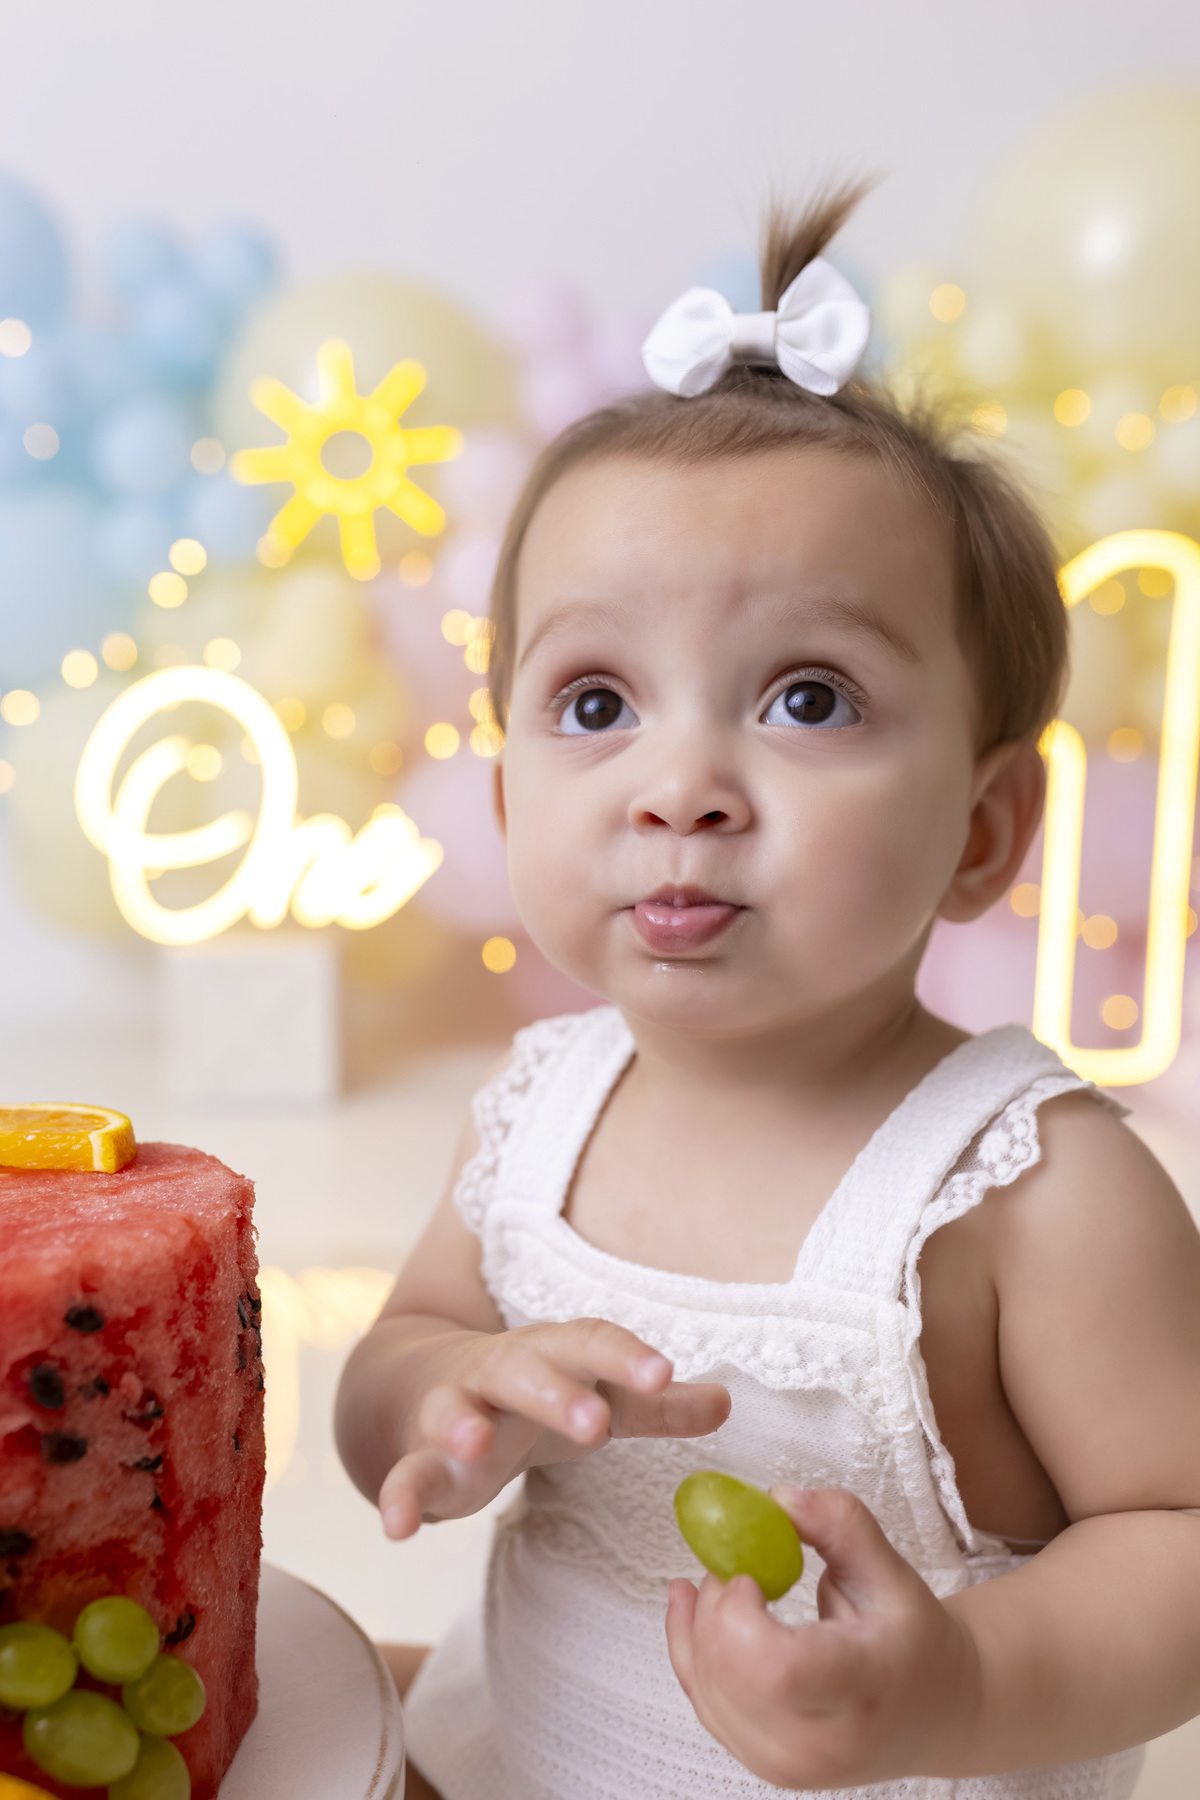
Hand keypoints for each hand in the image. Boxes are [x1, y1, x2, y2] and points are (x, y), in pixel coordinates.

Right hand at [379, 1317, 729, 1539]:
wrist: (422, 1385)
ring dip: (460, 1423)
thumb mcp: (592, 1393)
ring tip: (472, 1443)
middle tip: (594, 1422)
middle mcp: (501, 1372)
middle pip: (525, 1371)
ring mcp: (454, 1412)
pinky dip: (399, 1496)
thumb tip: (726, 1403)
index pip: (592, 1342)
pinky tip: (400, 1527)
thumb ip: (654, 1405)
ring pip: (454, 1410)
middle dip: (556, 1392)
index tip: (664, 1373)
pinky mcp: (418, 1458)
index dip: (626, 1357)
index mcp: (553, 1353)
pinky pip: (405, 1474)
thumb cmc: (529, 1393)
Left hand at [665, 1487, 980, 1788]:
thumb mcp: (893, 1570)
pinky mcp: (758, 1761)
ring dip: (699, 1619)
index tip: (752, 1571)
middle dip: (717, 1602)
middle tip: (745, 1564)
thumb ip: (839, 1524)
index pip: (776, 1670)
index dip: (739, 1613)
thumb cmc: (915, 1642)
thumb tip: (777, 1499)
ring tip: (731, 1580)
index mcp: (862, 1689)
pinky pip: (700, 1700)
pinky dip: (687, 1645)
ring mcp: (783, 1763)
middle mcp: (819, 1743)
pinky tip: (688, 1602)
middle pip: (727, 1674)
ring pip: (704, 1685)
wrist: (933, 1712)